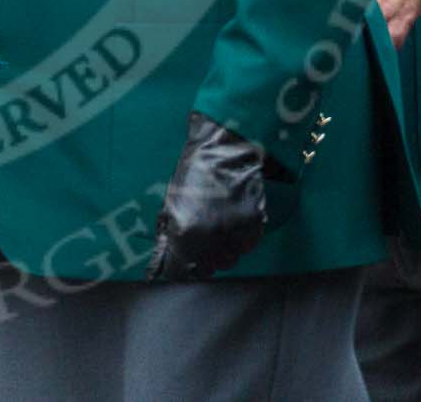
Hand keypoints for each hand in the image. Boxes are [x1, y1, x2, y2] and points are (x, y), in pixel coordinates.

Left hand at [147, 113, 268, 281]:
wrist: (226, 150)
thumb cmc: (194, 172)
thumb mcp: (172, 202)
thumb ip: (170, 231)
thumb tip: (166, 255)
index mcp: (186, 233)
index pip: (179, 271)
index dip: (177, 270)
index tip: (178, 267)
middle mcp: (212, 240)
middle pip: (206, 269)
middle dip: (201, 261)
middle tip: (199, 246)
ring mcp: (236, 235)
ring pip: (228, 260)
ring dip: (221, 253)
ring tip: (217, 232)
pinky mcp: (254, 228)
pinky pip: (245, 247)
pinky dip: (239, 241)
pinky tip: (232, 224)